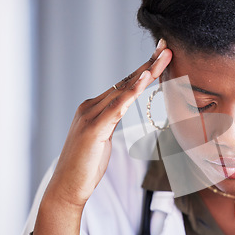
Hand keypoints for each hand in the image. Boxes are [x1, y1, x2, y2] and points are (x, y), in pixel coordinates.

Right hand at [47, 39, 171, 206]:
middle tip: (167, 46)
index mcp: (94, 108)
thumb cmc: (86, 166)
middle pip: (125, 81)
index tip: (160, 55)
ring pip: (123, 89)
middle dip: (148, 63)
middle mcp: (91, 106)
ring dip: (146, 71)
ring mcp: (90, 116)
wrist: (67, 188)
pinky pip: (117, 107)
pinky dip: (131, 91)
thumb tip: (121, 112)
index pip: (124, 84)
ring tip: (163, 56)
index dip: (143, 69)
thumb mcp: (103, 138)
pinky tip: (144, 79)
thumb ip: (110, 121)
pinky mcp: (92, 129)